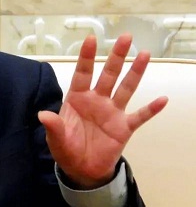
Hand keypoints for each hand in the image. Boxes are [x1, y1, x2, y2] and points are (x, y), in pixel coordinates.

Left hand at [38, 33, 167, 188]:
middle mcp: (96, 100)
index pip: (82, 73)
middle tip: (126, 36)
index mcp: (77, 98)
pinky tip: (163, 99)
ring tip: (144, 54)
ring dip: (135, 72)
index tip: (91, 38)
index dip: (86, 56)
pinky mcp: (124, 127)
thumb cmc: (66, 149)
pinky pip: (140, 116)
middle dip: (116, 56)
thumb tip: (43, 115)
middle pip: (108, 74)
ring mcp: (112, 112)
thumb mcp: (56, 139)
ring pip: (125, 88)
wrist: (82, 170)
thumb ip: (53, 126)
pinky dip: (151, 109)